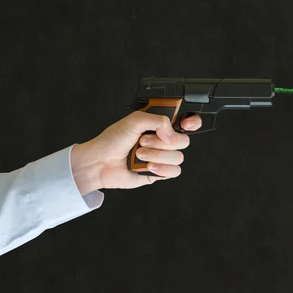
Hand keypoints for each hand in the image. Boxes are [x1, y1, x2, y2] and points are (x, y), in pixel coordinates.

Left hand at [71, 111, 201, 194]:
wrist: (100, 163)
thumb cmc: (112, 140)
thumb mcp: (134, 120)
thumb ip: (158, 121)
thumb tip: (172, 134)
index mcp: (160, 124)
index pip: (186, 121)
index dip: (192, 122)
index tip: (185, 124)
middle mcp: (163, 140)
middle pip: (184, 141)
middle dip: (162, 142)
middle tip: (144, 141)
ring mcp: (162, 157)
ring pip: (178, 157)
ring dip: (156, 156)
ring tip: (139, 154)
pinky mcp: (160, 172)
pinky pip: (175, 171)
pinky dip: (161, 169)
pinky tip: (147, 166)